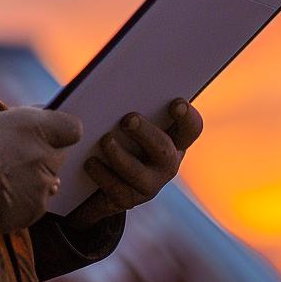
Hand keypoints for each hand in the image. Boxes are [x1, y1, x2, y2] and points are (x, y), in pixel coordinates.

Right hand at [0, 107, 82, 232]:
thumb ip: (36, 116)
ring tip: (10, 177)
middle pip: (60, 157)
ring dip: (38, 179)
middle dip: (46, 156)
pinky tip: (9, 192)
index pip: (73, 129)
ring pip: (51, 180)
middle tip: (21, 157)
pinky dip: (29, 198)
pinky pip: (40, 200)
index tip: (53, 135)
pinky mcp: (38, 208)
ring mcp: (44, 185)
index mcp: (41, 129)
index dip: (64, 133)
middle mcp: (48, 157)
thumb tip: (50, 116)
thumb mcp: (9, 118)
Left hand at [66, 98, 203, 228]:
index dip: (187, 116)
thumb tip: (111, 82)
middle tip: (128, 119)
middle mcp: (167, 163)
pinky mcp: (127, 199)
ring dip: (121, 156)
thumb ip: (128, 106)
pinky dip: (101, 174)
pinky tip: (89, 162)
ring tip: (105, 140)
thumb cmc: (120, 135)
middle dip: (146, 133)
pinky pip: (116, 190)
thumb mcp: (128, 122)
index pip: (191, 128)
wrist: (100, 180)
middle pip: (164, 149)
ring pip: (139, 173)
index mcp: (174, 139)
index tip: (175, 103)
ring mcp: (149, 185)